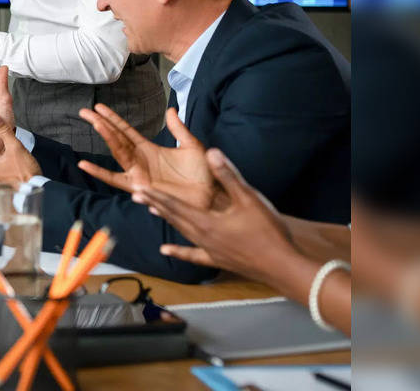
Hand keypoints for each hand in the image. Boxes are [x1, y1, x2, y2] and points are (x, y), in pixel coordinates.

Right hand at [76, 105, 216, 209]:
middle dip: (101, 124)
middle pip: (115, 138)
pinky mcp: (139, 187)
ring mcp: (137, 173)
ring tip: (94, 123)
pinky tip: (84, 165)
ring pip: (116, 152)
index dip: (113, 118)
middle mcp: (139, 160)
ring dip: (106, 137)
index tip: (98, 107)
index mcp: (149, 149)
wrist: (211, 196)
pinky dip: (99, 173)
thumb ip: (179, 129)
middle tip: (84, 111)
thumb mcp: (192, 146)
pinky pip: (115, 179)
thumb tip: (171, 109)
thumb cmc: (203, 175)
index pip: (125, 130)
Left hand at [133, 149, 297, 282]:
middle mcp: (202, 237)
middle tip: (136, 194)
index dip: (156, 195)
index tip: (138, 187)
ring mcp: (209, 250)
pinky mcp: (218, 260)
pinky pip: (192, 255)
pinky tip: (165, 249)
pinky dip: (178, 251)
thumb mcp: (248, 198)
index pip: (174, 204)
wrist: (283, 266)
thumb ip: (228, 175)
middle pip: (173, 217)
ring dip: (167, 219)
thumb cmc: (267, 232)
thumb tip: (211, 152)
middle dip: (155, 204)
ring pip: (181, 232)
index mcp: (206, 221)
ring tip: (151, 210)